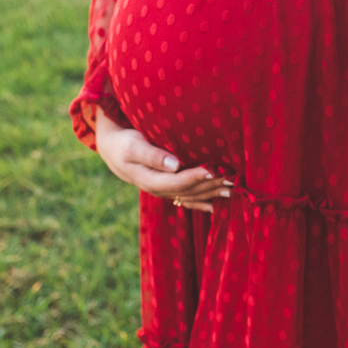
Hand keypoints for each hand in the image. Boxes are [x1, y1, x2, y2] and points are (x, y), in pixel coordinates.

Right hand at [95, 106, 231, 210]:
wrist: (114, 150)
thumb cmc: (124, 143)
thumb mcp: (133, 146)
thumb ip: (152, 156)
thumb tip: (174, 164)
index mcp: (150, 180)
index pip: (178, 182)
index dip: (196, 177)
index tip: (213, 170)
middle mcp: (159, 189)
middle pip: (189, 190)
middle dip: (210, 185)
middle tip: (231, 178)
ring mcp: (164, 191)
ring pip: (191, 195)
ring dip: (211, 193)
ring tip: (233, 188)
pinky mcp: (167, 188)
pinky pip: (187, 199)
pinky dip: (203, 202)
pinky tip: (217, 205)